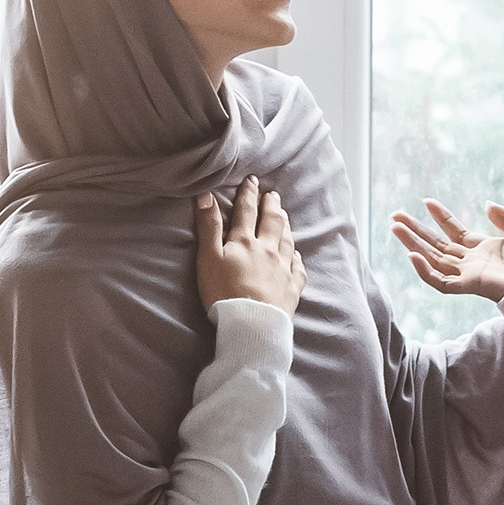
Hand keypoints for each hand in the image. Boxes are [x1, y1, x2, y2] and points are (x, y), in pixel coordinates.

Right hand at [195, 176, 304, 313]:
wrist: (251, 323)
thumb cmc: (223, 292)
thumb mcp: (208, 258)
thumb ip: (208, 227)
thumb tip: (206, 196)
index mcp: (245, 241)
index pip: (247, 211)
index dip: (249, 194)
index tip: (252, 180)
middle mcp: (267, 250)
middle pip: (272, 222)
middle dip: (271, 205)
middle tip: (273, 194)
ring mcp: (283, 268)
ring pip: (287, 241)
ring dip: (285, 226)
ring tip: (284, 216)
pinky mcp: (291, 287)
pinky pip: (297, 268)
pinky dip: (297, 257)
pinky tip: (297, 254)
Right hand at [390, 199, 503, 302]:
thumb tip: (486, 205)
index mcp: (487, 250)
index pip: (456, 232)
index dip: (441, 217)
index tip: (426, 202)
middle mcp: (474, 262)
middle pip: (437, 245)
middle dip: (416, 231)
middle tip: (395, 215)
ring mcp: (471, 275)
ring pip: (434, 260)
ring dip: (413, 244)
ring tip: (395, 227)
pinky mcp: (472, 286)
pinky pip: (442, 282)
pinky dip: (426, 271)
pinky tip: (413, 255)